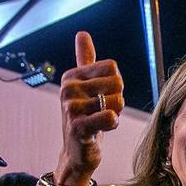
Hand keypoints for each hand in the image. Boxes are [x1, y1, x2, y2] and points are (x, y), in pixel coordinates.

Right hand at [56, 31, 124, 185]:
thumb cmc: (85, 117)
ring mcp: (71, 107)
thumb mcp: (84, 86)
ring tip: (101, 121)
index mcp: (72, 75)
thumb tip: (82, 33)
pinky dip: (113, 123)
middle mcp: (68, 88)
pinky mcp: (78, 127)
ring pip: (116, 101)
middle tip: (102, 111)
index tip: (102, 96)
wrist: (76, 152)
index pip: (112, 67)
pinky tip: (103, 128)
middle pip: (117, 82)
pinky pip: (109, 117)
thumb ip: (84, 59)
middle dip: (117, 100)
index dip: (115, 84)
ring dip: (115, 114)